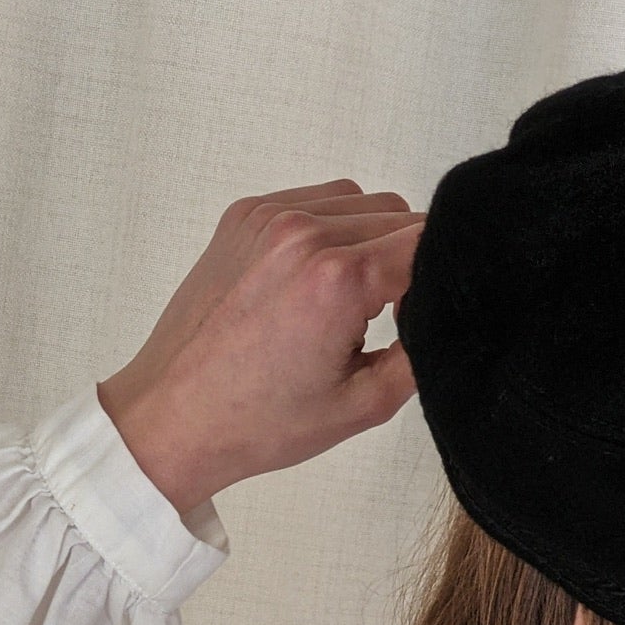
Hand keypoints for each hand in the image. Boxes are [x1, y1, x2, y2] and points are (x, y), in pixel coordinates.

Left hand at [97, 181, 424, 512]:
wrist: (174, 417)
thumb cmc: (257, 422)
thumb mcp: (363, 405)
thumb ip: (422, 352)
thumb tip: (450, 315)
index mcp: (338, 279)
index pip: (429, 242)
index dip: (441, 279)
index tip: (423, 314)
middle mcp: (304, 233)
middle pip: (400, 217)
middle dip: (407, 263)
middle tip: (384, 320)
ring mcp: (269, 217)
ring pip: (362, 203)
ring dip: (371, 242)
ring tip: (346, 302)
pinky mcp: (245, 215)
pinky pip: (317, 202)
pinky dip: (332, 232)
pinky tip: (314, 283)